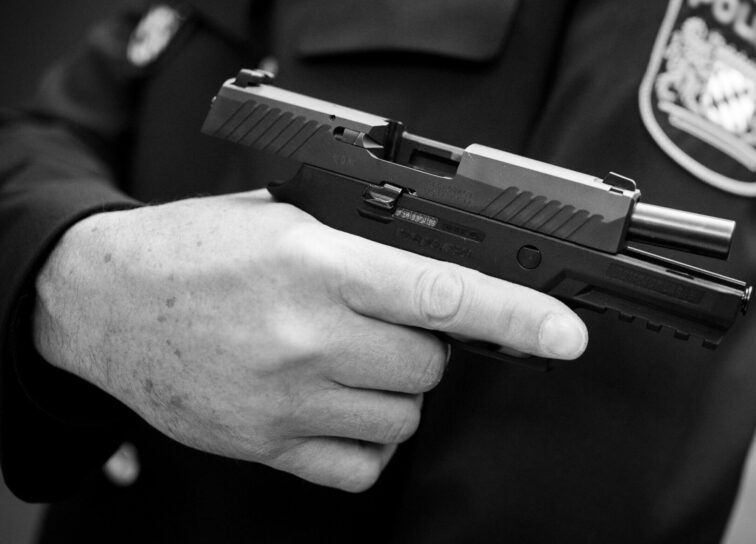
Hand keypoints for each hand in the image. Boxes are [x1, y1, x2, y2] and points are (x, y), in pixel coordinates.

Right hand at [33, 189, 586, 490]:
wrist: (105, 303)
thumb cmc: (189, 251)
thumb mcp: (275, 218)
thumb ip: (354, 244)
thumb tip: (432, 268)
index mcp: (314, 265)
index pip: (442, 294)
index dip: (515, 317)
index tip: (565, 336)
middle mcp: (306, 337)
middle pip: (431, 366)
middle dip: (429, 345)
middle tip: (388, 321)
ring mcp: (286, 400)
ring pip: (404, 415)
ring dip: (396, 388)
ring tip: (350, 357)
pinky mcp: (267, 446)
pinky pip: (363, 465)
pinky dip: (369, 437)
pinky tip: (338, 403)